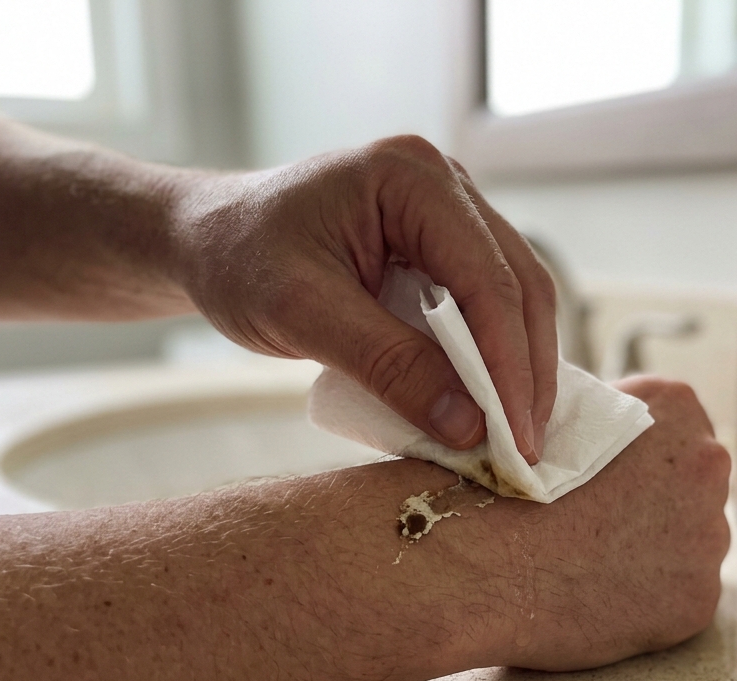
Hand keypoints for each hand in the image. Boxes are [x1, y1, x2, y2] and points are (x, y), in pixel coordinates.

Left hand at [175, 136, 556, 462]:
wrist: (208, 239)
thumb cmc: (239, 261)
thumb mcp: (301, 313)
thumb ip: (387, 364)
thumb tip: (469, 427)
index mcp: (411, 177)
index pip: (486, 278)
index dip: (508, 364)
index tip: (515, 438)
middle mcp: (445, 184)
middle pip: (519, 285)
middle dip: (527, 371)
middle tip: (526, 447)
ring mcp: (452, 211)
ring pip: (517, 296)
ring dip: (523, 367)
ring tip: (519, 435)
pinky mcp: (446, 244)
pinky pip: (491, 303)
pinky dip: (498, 356)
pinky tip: (497, 403)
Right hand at [483, 376, 731, 669]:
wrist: (483, 561)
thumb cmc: (504, 482)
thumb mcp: (554, 413)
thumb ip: (596, 415)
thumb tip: (598, 426)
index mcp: (675, 407)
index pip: (674, 426)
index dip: (634, 453)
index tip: (601, 472)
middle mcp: (708, 464)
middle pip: (690, 484)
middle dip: (654, 502)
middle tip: (599, 520)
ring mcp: (710, 536)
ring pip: (689, 543)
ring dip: (654, 552)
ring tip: (594, 562)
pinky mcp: (698, 598)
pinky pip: (679, 596)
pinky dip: (649, 601)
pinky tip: (603, 596)